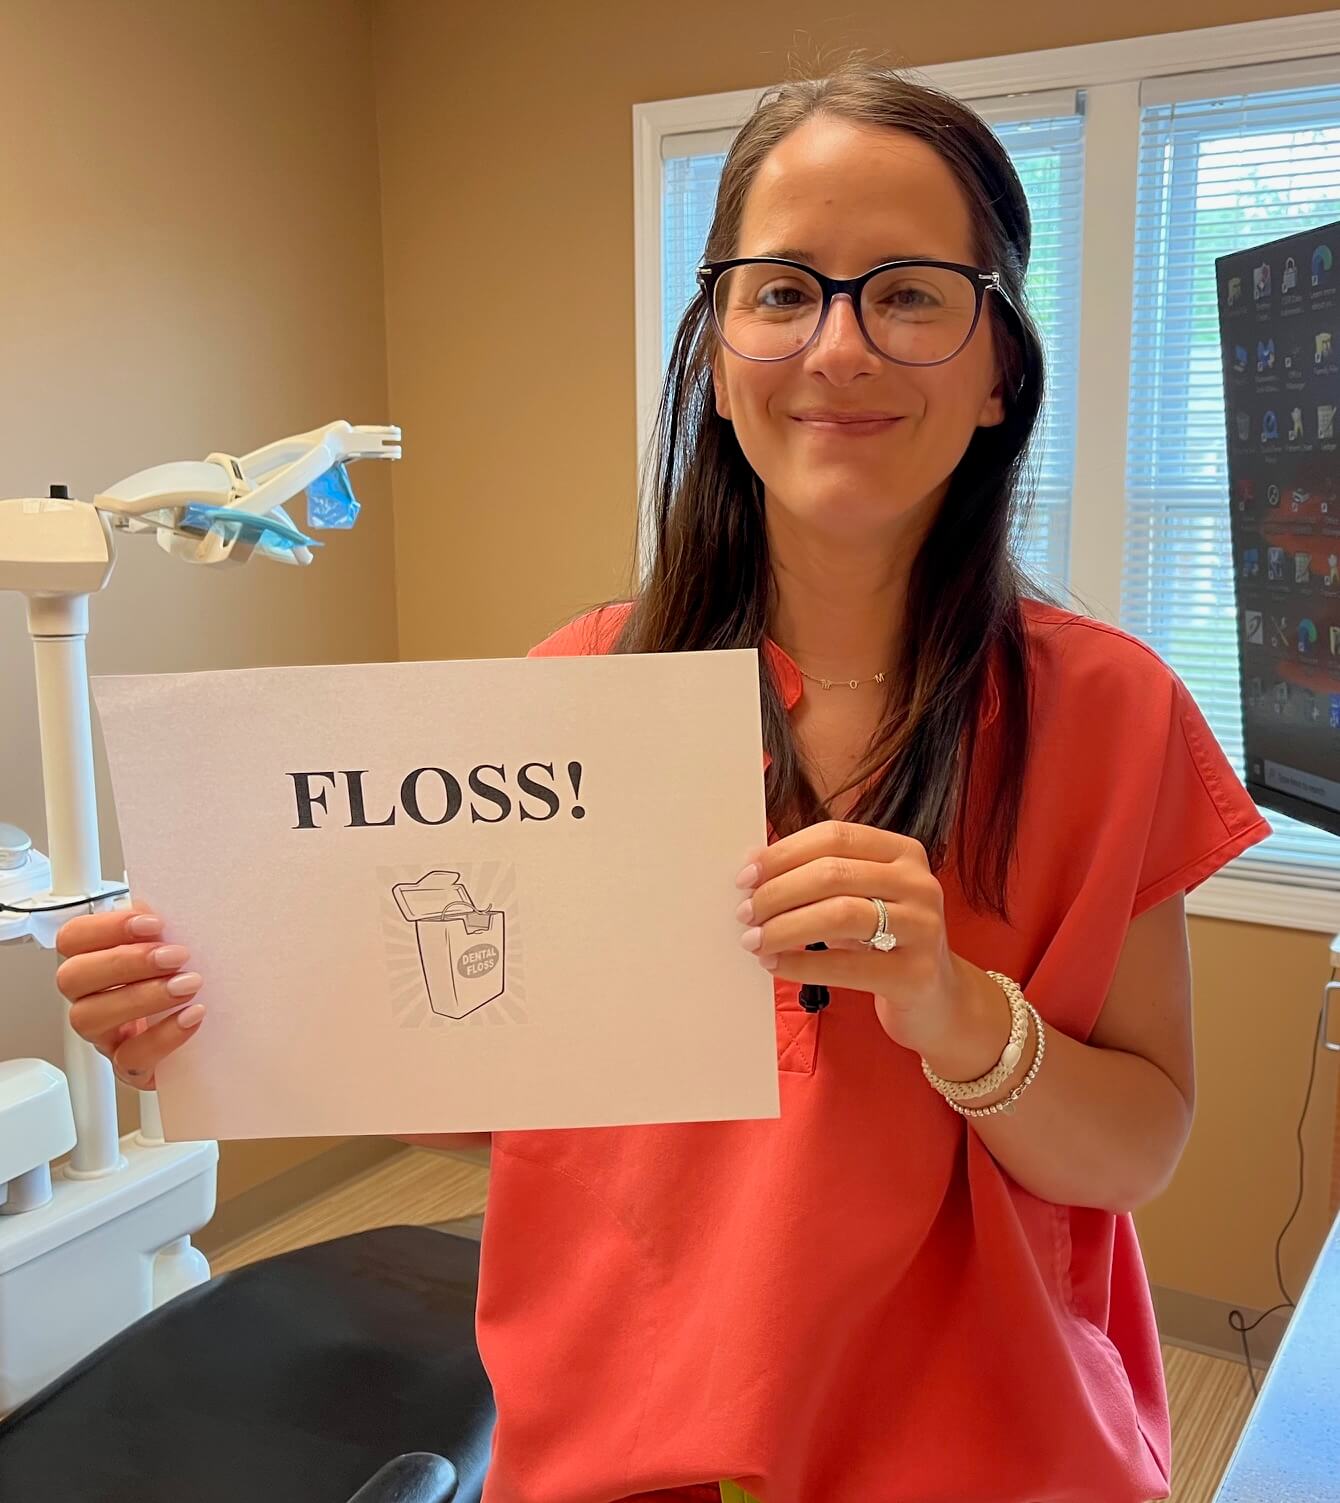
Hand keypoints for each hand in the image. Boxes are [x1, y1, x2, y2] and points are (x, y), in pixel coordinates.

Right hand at [55, 905, 204, 1089]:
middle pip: (73, 977)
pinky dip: (163, 1037)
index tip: (152, 923)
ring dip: (142, 997)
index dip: (107, 928)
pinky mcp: (129, 1067)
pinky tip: (191, 1016)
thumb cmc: (184, 981)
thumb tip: (166, 905)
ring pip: (89, 1018)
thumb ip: (163, 927)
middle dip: (125, 962)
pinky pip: (129, 1059)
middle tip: (175, 956)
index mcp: (97, 962)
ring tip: (188, 985)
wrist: (212, 1036)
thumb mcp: (175, 947)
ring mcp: (105, 1035)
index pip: (74, 938)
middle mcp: (91, 998)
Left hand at [734, 819, 993, 1062]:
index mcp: (904, 852)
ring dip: (784, 927)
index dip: (784, 853)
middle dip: (777, 892)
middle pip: (833, 874)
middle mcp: (920, 883)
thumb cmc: (886, 941)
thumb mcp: (863, 897)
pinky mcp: (915, 974)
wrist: (938, 1000)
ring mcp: (923, 928)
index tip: (746, 875)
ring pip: (839, 914)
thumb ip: (822, 877)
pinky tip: (775, 965)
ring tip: (754, 940)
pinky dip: (801, 964)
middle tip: (745, 913)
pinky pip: (846, 965)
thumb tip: (753, 867)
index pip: (834, 836)